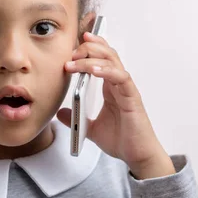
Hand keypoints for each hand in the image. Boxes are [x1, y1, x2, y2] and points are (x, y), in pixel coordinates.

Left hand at [56, 32, 175, 178]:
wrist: (138, 156)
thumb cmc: (121, 141)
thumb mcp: (91, 128)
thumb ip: (76, 119)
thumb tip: (60, 113)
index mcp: (110, 88)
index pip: (102, 59)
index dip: (92, 46)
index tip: (76, 41)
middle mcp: (119, 84)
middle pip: (107, 54)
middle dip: (89, 48)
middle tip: (72, 51)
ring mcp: (126, 89)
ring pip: (112, 62)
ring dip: (93, 57)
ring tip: (76, 59)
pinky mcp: (132, 98)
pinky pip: (121, 77)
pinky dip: (108, 71)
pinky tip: (94, 71)